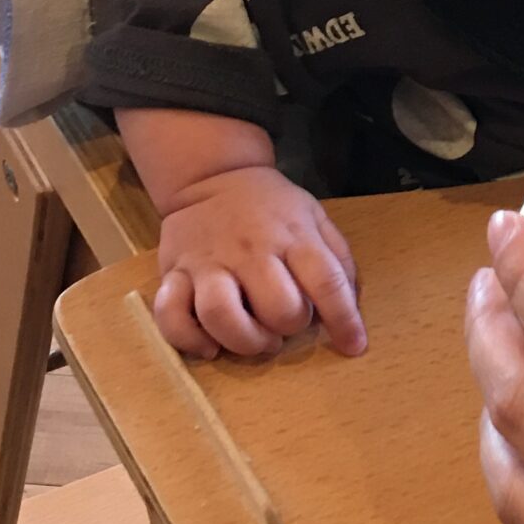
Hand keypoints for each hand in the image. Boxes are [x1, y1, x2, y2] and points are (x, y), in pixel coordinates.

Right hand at [152, 167, 364, 359]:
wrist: (213, 177)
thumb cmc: (272, 208)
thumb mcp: (315, 219)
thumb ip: (338, 261)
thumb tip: (352, 312)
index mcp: (293, 236)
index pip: (326, 281)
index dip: (344, 321)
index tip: (353, 346)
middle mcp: (251, 251)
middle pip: (277, 307)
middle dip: (289, 329)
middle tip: (285, 326)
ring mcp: (209, 262)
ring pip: (221, 314)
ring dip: (244, 341)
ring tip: (254, 340)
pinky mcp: (174, 273)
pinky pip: (171, 315)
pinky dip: (189, 339)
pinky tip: (209, 345)